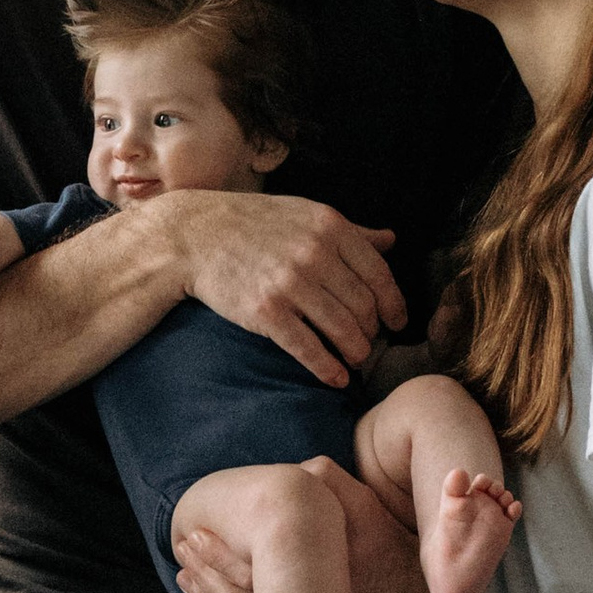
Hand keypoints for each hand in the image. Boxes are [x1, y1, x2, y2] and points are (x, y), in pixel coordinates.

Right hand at [163, 189, 406, 385]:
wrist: (194, 235)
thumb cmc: (254, 223)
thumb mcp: (305, 213)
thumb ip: (351, 230)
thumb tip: (391, 240)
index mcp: (329, 227)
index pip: (379, 273)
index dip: (394, 304)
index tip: (398, 322)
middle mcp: (315, 254)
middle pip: (363, 306)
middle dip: (372, 332)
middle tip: (369, 343)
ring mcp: (290, 284)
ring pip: (343, 330)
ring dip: (355, 352)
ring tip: (355, 360)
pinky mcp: (266, 312)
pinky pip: (309, 349)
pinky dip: (328, 369)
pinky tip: (336, 379)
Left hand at [174, 461, 432, 592]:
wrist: (410, 588)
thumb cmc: (383, 539)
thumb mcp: (362, 502)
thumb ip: (328, 480)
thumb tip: (295, 468)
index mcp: (318, 585)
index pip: (252, 577)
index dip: (217, 556)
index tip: (194, 533)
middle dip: (204, 578)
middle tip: (183, 550)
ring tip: (183, 578)